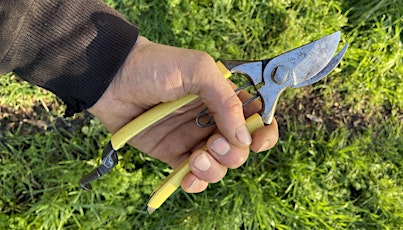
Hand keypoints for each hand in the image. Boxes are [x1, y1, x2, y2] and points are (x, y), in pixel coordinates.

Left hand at [88, 36, 277, 192]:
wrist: (112, 79)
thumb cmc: (155, 66)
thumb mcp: (198, 70)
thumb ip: (225, 99)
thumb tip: (244, 136)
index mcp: (225, 97)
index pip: (257, 119)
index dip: (263, 133)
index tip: (257, 141)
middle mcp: (214, 119)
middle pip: (241, 148)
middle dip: (233, 153)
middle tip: (214, 143)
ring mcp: (194, 138)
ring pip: (220, 166)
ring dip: (214, 168)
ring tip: (196, 158)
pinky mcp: (174, 153)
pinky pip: (193, 175)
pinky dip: (196, 182)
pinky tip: (189, 179)